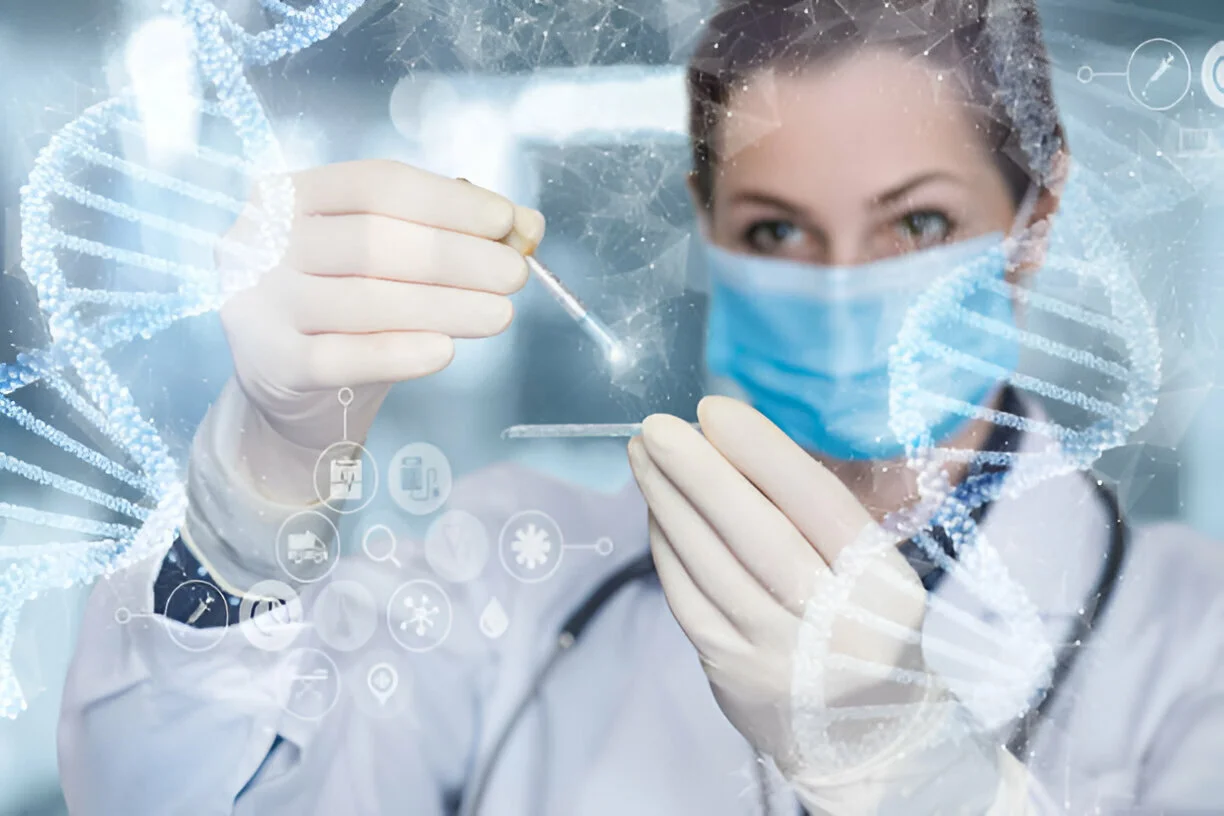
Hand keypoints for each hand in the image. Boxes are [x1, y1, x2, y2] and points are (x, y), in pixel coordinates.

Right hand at [217, 160, 542, 500]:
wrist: (290, 384)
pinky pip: (343, 357)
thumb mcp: (395, 259)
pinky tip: (445, 351)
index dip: (447, 202)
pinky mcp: (272, 363)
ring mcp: (261, 302)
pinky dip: (399, 353)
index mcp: (292, 194)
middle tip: (516, 276)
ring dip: (444, 307)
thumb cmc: (350, 304)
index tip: (506, 221)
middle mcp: (263, 240)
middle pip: (374, 241)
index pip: (377, 184)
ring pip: (364, 300)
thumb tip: (527, 226)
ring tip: (500, 315)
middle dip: (456, 258)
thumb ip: (457, 231)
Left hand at [627, 396, 931, 782]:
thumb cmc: (870, 625)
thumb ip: (820, 516)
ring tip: (642, 457)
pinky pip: (688, 601)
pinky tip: (656, 509)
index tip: (716, 410)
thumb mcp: (878, 572)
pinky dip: (666, 549)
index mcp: (885, 588)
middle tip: (655, 428)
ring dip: (669, 505)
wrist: (870, 736)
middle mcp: (835, 627)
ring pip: (712, 569)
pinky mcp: (733, 673)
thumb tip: (740, 439)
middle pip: (758, 539)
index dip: (765, 455)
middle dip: (700, 475)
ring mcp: (778, 656)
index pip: (820, 509)